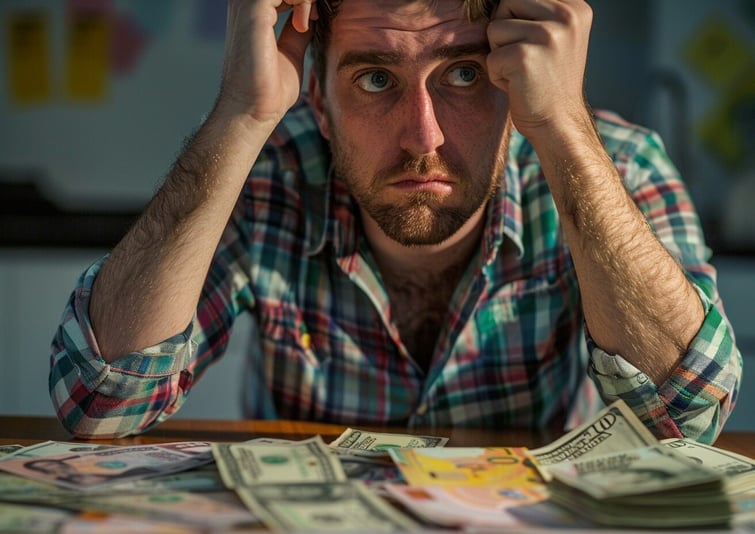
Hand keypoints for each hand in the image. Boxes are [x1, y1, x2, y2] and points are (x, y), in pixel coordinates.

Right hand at [218, 0, 316, 126]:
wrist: (254, 110)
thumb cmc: (270, 88)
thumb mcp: (292, 50)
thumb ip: (300, 29)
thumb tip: (313, 13)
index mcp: (253, 9)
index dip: (305, 0)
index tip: (315, 18)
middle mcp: (245, 2)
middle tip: (315, 18)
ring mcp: (247, 3)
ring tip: (306, 23)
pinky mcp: (254, 9)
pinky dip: (302, 0)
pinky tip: (301, 24)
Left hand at [486, 0, 592, 138]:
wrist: (559, 122)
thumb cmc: (548, 82)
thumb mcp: (555, 36)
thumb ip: (536, 12)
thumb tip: (498, 1)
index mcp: (575, 6)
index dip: (517, 20)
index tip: (533, 47)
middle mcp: (566, 15)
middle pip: (507, 3)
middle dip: (505, 32)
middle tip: (525, 59)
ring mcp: (547, 35)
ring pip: (495, 28)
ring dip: (500, 54)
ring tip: (523, 72)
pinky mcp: (525, 56)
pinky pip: (490, 57)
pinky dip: (497, 75)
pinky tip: (519, 85)